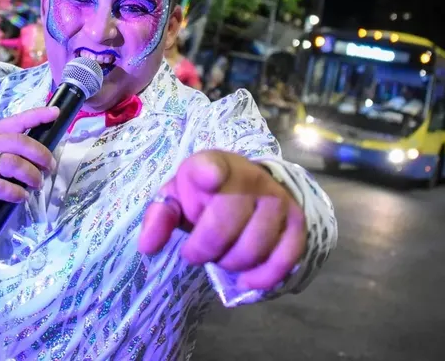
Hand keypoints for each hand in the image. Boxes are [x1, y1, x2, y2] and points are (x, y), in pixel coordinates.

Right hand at [0, 106, 58, 220]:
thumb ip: (14, 148)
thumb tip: (45, 151)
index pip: (18, 120)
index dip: (37, 115)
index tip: (55, 113)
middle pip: (20, 142)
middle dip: (41, 155)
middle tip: (50, 167)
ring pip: (14, 164)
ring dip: (32, 175)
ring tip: (37, 184)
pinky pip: (3, 186)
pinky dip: (17, 193)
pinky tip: (22, 197)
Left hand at [138, 150, 305, 291]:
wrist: (245, 185)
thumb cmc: (203, 193)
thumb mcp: (177, 197)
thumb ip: (160, 217)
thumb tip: (147, 246)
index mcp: (213, 164)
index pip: (212, 166)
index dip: (210, 172)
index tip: (209, 178)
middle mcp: (250, 177)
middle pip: (226, 225)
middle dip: (205, 250)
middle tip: (198, 252)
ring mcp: (277, 199)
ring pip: (254, 247)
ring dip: (231, 263)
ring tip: (222, 256)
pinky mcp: (296, 221)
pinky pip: (285, 257)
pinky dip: (265, 276)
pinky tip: (247, 279)